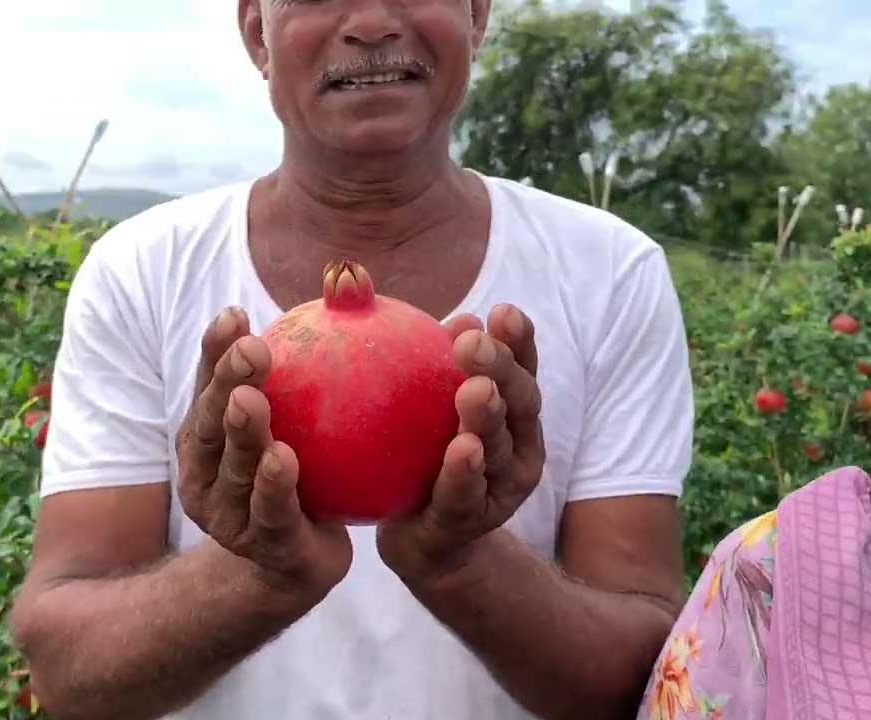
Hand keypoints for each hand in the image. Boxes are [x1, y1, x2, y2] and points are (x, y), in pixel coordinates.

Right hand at [175, 307, 351, 600]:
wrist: (300, 562)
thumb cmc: (304, 475)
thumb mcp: (305, 421)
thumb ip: (320, 361)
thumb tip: (349, 280)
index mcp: (209, 436)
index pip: (210, 385)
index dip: (216, 351)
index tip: (236, 314)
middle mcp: (206, 472)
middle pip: (213, 422)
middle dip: (226, 383)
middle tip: (251, 349)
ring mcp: (228, 515)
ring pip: (234, 468)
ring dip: (243, 434)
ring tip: (252, 400)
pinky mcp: (263, 546)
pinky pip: (270, 512)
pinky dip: (272, 486)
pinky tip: (284, 459)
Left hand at [377, 304, 545, 584]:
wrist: (420, 537)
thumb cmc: (414, 455)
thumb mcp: (411, 403)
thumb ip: (397, 350)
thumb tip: (351, 281)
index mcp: (508, 410)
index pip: (519, 367)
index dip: (518, 341)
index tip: (504, 311)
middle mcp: (516, 446)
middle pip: (518, 401)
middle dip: (503, 369)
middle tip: (473, 344)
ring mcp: (500, 489)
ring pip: (499, 449)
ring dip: (488, 419)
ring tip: (474, 391)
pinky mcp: (472, 523)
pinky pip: (465, 494)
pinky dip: (465, 472)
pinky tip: (459, 451)